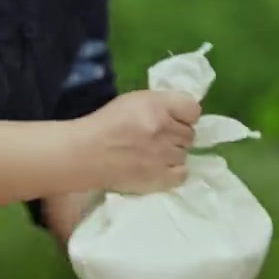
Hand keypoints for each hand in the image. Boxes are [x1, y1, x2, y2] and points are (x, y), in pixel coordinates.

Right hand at [82, 91, 199, 194]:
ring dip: (173, 154)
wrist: (84, 154)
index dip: (184, 115)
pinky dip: (174, 171)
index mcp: (157, 106)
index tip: (174, 119)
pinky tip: (160, 168)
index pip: (193, 109)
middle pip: (190, 134)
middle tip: (158, 138)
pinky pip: (183, 173)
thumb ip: (161, 104)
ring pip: (185, 154)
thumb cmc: (106, 124)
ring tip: (154, 154)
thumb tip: (182, 114)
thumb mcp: (134, 101)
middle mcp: (165, 129)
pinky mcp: (160, 178)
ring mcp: (164, 155)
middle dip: (177, 135)